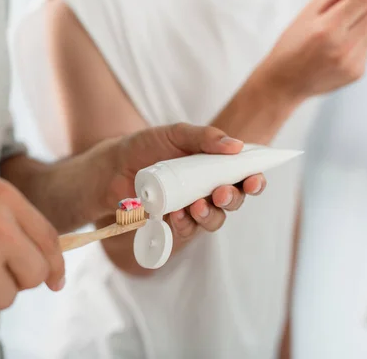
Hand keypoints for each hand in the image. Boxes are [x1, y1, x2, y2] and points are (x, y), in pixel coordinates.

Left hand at [107, 123, 265, 239]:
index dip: (254, 180)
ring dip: (210, 216)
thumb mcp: (175, 134)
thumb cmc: (146, 146)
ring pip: (214, 220)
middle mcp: (207, 190)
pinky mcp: (172, 223)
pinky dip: (185, 224)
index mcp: (214, 167)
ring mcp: (191, 209)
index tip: (255, 178)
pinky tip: (177, 214)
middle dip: (232, 199)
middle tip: (221, 193)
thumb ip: (204, 136)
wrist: (112, 165)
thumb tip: (236, 146)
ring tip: (197, 206)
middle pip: (233, 202)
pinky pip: (187, 231)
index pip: (243, 176)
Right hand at [262, 0, 366, 99]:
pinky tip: (337, 51)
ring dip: (362, 25)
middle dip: (366, 6)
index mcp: (327, 29)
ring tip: (338, 34)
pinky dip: (358, 44)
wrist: (283, 83)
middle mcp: (343, 47)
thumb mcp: (307, 13)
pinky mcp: (357, 73)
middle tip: (347, 10)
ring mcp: (352, 62)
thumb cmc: (291, 45)